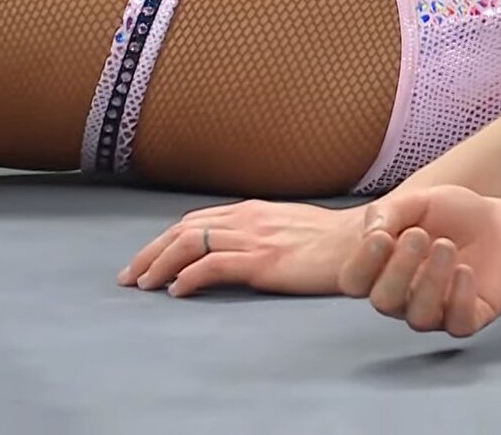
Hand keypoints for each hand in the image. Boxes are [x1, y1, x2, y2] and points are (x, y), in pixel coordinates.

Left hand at [119, 200, 364, 296]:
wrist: (369, 242)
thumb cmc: (338, 241)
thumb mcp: (293, 228)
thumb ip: (264, 232)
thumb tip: (243, 248)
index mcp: (254, 210)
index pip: (196, 221)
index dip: (167, 239)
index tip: (148, 259)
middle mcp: (248, 218)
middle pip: (183, 229)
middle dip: (151, 251)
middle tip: (131, 275)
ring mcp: (255, 238)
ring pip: (189, 244)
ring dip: (159, 264)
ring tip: (144, 284)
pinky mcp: (263, 261)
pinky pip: (212, 265)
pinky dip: (188, 277)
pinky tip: (178, 291)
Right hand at [338, 186, 500, 336]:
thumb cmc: (454, 214)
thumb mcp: (420, 202)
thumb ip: (390, 211)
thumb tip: (371, 232)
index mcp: (383, 270)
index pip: (355, 282)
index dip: (362, 263)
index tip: (382, 235)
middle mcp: (404, 297)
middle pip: (383, 302)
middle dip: (398, 269)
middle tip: (419, 235)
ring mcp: (437, 312)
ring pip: (419, 317)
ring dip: (430, 281)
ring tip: (447, 246)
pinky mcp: (470, 318)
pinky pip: (458, 325)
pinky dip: (460, 299)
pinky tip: (465, 271)